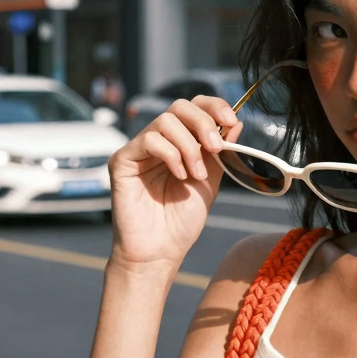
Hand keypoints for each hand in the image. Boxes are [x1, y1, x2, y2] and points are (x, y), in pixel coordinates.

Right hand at [107, 95, 242, 270]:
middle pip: (180, 106)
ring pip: (165, 121)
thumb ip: (219, 152)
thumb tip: (234, 122)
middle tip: (215, 148)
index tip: (231, 121)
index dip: (214, 107)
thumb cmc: (181, 221)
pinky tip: (179, 176)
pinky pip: (148, 140)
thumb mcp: (210, 181)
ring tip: (195, 174)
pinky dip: (171, 155)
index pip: (194, 107)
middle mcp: (158, 141)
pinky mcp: (122, 160)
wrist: (160, 251)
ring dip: (189, 146)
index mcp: (180, 143)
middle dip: (203, 123)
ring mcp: (139, 149)